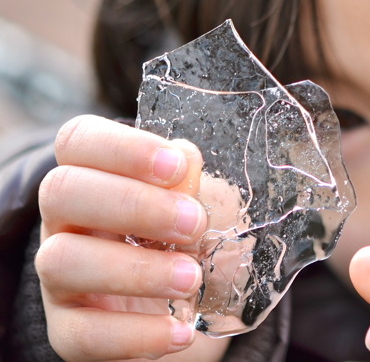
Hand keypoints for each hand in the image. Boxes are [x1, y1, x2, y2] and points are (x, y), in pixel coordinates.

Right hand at [36, 115, 228, 360]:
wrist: (199, 307)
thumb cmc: (195, 237)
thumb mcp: (203, 202)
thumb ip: (194, 183)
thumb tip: (185, 161)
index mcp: (96, 174)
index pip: (79, 140)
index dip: (122, 147)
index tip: (177, 165)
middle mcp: (66, 220)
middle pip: (62, 192)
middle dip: (134, 204)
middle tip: (195, 224)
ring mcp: (60, 276)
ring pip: (61, 262)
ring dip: (135, 269)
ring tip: (192, 279)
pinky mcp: (69, 329)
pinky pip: (82, 334)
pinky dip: (136, 334)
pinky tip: (180, 331)